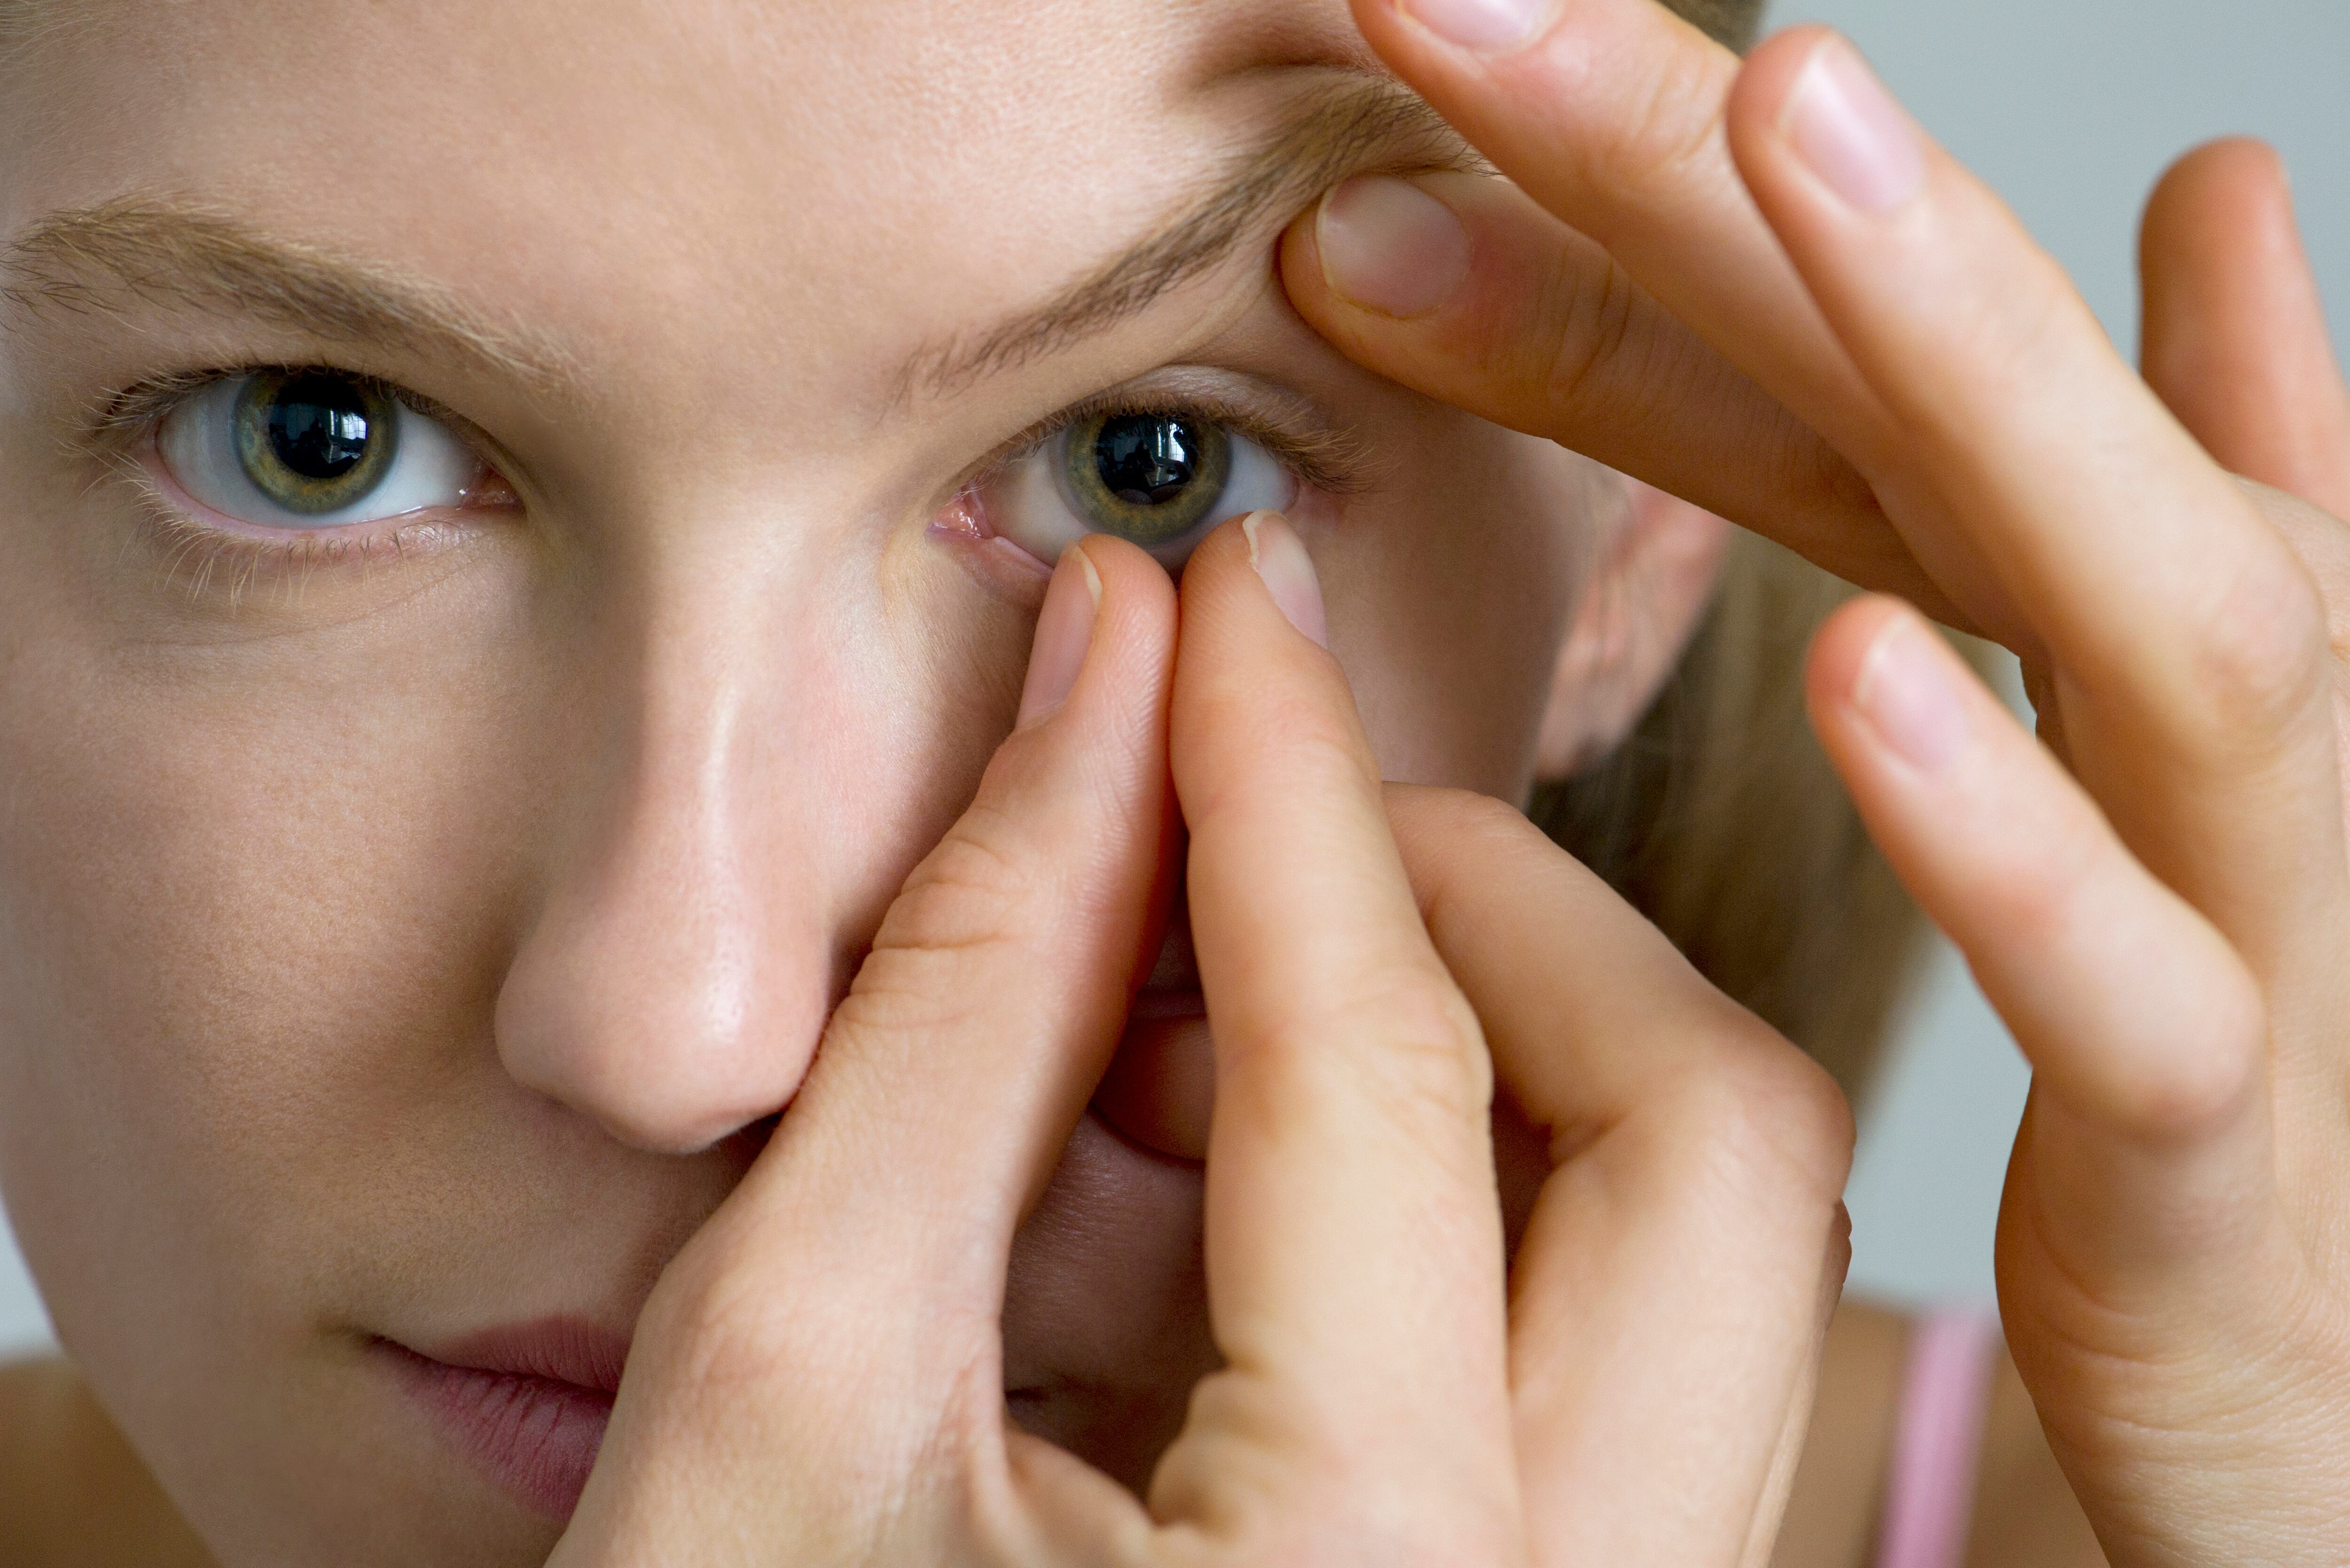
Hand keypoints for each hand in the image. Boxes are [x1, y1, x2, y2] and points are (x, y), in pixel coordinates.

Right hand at [545, 516, 1850, 1564]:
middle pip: (1700, 1141)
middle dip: (1481, 911)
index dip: (1275, 783)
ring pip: (1704, 1241)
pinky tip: (1232, 1160)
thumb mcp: (778, 1384)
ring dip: (1495, 1041)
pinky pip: (1626, 1347)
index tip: (1208, 607)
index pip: (1377, 1061)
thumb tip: (1087, 703)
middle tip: (1253, 820)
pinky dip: (1468, 1186)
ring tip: (1207, 1001)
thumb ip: (955, 1018)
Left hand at [1274, 1, 2349, 1558]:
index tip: (1413, 30)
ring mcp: (2257, 902)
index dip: (1639, 183)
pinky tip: (1858, 666)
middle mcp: (2215, 689)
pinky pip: (2133, 984)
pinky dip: (2007, 830)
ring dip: (1969, 359)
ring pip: (2154, 606)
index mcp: (2128, 592)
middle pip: (1987, 394)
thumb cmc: (2188, 1006)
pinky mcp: (2221, 1141)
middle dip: (1765, 177)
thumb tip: (2217, 190)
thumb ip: (2056, 490)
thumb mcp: (2090, 719)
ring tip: (1780, 118)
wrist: (2309, 1337)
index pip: (1852, 357)